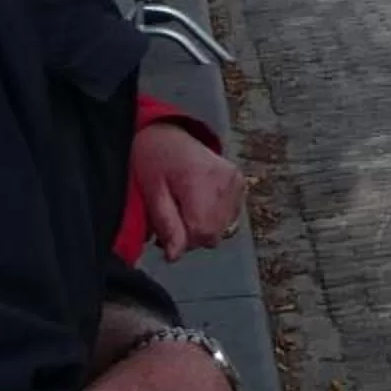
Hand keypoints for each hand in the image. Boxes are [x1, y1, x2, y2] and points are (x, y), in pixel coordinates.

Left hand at [129, 122, 241, 260]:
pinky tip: (198, 205)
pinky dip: (214, 217)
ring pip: (224, 227)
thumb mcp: (150, 192)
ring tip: (184, 212)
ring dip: (203, 227)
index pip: (202, 231)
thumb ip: (165, 223)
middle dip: (192, 235)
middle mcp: (226, 180)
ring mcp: (237, 180)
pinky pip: (230, 215)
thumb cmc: (151, 160)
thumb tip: (175, 256)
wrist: (166, 133)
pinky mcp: (240, 181)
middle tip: (172, 222)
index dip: (183, 240)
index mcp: (201, 180)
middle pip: (214, 231)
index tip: (166, 234)